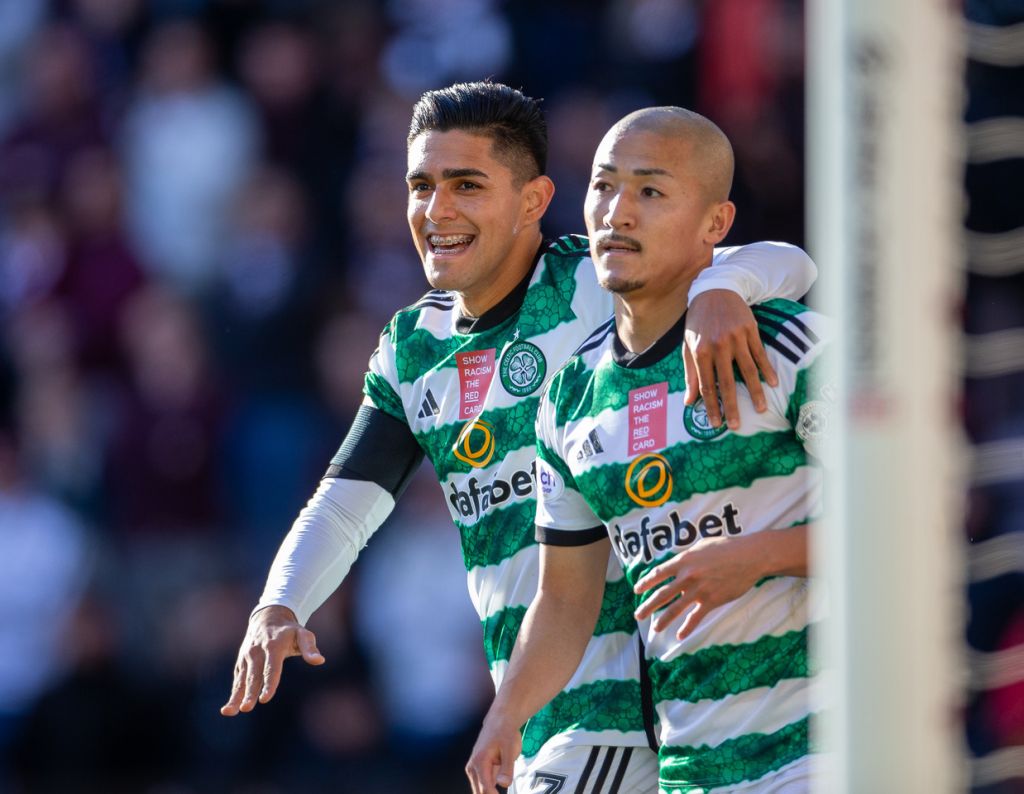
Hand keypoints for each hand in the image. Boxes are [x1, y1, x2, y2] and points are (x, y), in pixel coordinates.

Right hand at [220, 605, 324, 715]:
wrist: (267, 618)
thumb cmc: (289, 631)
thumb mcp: (303, 634)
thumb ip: (310, 648)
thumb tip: (320, 661)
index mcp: (274, 646)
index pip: (271, 667)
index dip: (269, 683)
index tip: (265, 699)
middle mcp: (257, 651)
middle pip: (254, 676)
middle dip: (250, 692)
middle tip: (247, 708)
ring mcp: (247, 657)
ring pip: (242, 679)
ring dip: (236, 696)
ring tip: (230, 711)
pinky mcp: (241, 663)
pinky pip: (237, 680)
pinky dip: (233, 694)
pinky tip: (229, 709)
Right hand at [465, 713, 521, 793]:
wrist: (500, 721)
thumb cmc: (505, 733)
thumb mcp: (510, 749)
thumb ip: (507, 768)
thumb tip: (503, 784)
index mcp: (480, 762)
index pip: (485, 788)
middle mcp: (473, 767)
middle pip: (479, 792)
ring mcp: (473, 768)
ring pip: (478, 790)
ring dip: (488, 793)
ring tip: (498, 792)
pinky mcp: (478, 770)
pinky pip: (481, 785)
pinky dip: (488, 791)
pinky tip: (495, 791)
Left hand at [633, 534, 766, 640]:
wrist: (749, 557)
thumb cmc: (726, 547)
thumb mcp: (701, 546)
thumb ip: (687, 557)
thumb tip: (676, 564)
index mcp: (683, 560)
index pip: (658, 573)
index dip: (645, 582)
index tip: (637, 590)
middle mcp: (687, 576)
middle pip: (662, 594)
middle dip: (648, 606)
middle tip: (637, 615)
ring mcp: (699, 590)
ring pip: (675, 608)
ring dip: (663, 620)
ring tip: (654, 628)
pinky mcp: (712, 600)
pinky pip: (695, 617)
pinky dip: (687, 628)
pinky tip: (679, 636)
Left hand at [684, 289, 777, 429]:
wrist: (715, 290)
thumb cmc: (698, 322)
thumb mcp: (687, 345)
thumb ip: (690, 374)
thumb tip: (688, 401)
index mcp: (700, 351)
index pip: (706, 385)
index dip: (711, 406)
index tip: (716, 423)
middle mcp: (718, 346)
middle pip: (726, 382)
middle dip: (731, 406)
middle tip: (736, 425)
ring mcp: (736, 338)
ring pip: (747, 370)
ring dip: (755, 392)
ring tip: (761, 409)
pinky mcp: (751, 330)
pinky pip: (760, 354)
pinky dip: (767, 370)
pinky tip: (773, 383)